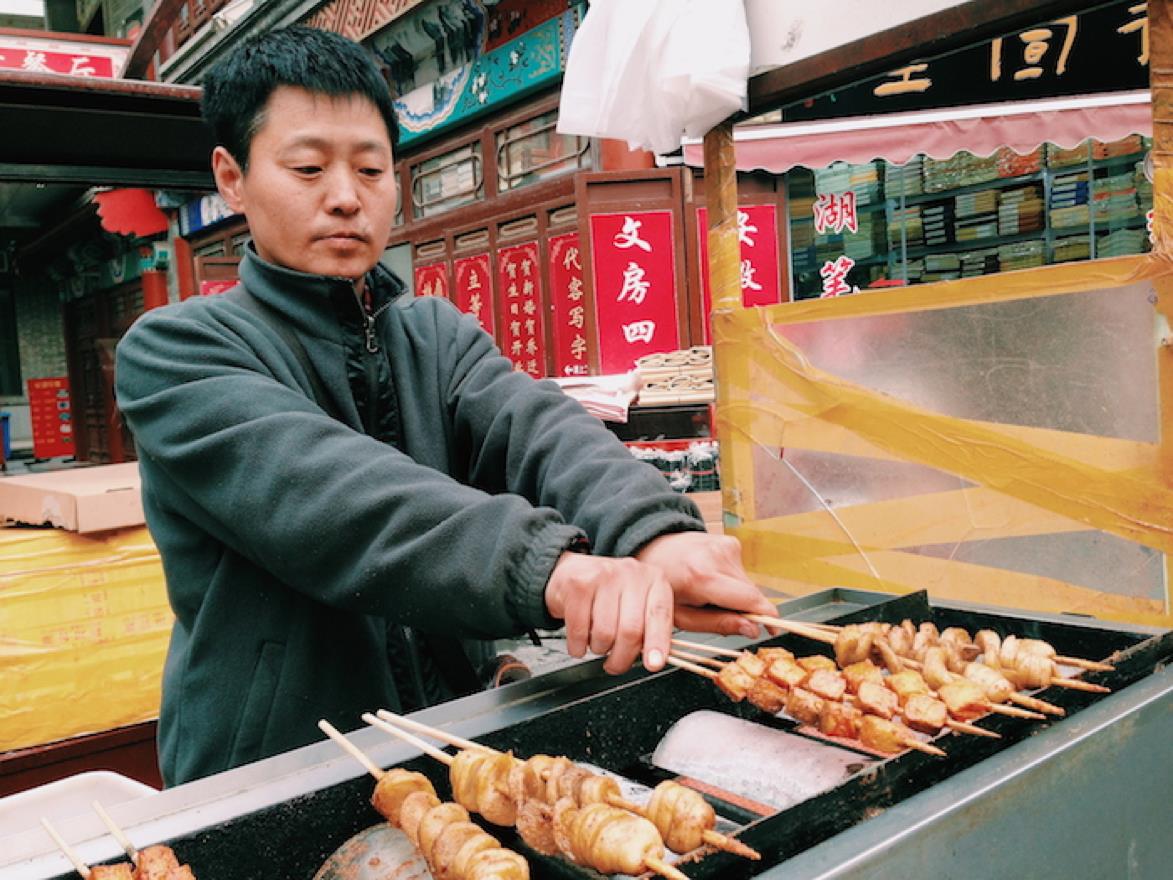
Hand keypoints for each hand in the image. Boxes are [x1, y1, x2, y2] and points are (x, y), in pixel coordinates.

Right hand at [544, 552, 673, 674]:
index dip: (657, 642)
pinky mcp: (578, 585)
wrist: (574, 571)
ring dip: (598, 649)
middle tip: (615, 665)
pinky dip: (578, 647)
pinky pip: (579, 630)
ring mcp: (604, 576)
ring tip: (597, 643)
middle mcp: (631, 574)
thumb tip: (657, 659)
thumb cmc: (611, 593)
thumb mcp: (640, 602)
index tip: (653, 664)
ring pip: (604, 633)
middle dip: (621, 658)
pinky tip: (579, 644)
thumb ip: (653, 626)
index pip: (659, 614)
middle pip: (631, 630)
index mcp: (654, 580)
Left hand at [635, 532, 776, 637]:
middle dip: (745, 609)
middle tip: (720, 614)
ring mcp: (725, 545)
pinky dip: (732, 582)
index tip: (774, 629)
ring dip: (737, 596)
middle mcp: (716, 556)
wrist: (654, 550)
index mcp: (700, 576)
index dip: (766, 616)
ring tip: (709, 595)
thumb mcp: (682, 616)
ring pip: (748, 583)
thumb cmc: (665, 589)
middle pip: (751, 592)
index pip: (748, 598)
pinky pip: (741, 572)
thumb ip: (717, 624)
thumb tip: (753, 629)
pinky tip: (712, 580)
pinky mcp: (729, 542)